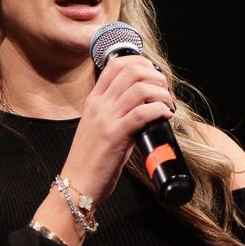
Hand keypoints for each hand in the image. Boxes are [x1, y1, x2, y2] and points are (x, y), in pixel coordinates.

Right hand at [61, 50, 174, 204]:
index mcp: (94, 100)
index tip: (153, 73)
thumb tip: (145, 105)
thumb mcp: (100, 127)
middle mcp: (99, 104)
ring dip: (161, 93)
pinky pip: (142, 113)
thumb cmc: (90, 159)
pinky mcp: (115, 135)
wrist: (77, 183)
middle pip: (131, 71)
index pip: (115, 65)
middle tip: (164, 90)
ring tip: (167, 104)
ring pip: (139, 89)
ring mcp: (106, 118)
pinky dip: (159, 110)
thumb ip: (117, 112)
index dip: (139, 62)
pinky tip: (165, 116)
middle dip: (154, 76)